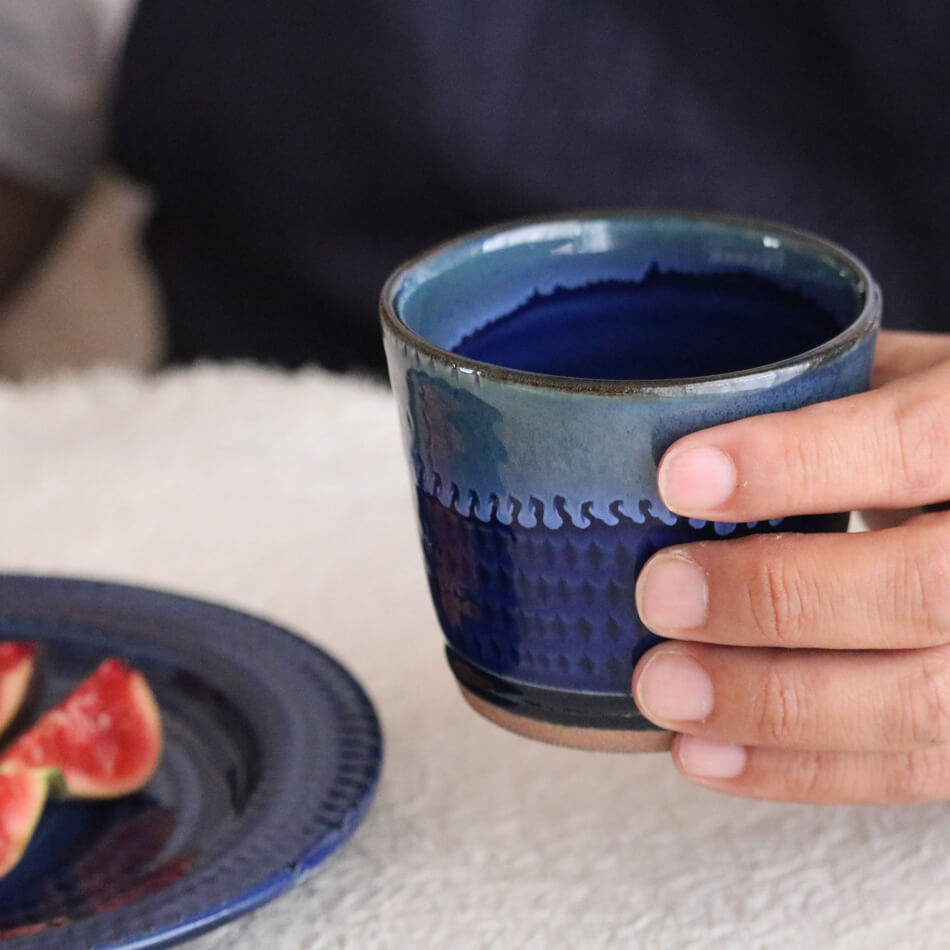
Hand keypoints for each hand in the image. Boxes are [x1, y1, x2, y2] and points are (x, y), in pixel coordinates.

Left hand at [631, 330, 949, 802]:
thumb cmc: (940, 433)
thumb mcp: (903, 383)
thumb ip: (817, 402)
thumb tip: (666, 431)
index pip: (914, 444)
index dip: (795, 465)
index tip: (679, 478)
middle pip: (923, 588)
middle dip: (774, 599)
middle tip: (661, 596)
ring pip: (921, 701)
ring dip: (772, 704)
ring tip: (665, 691)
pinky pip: (909, 772)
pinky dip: (798, 770)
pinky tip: (706, 754)